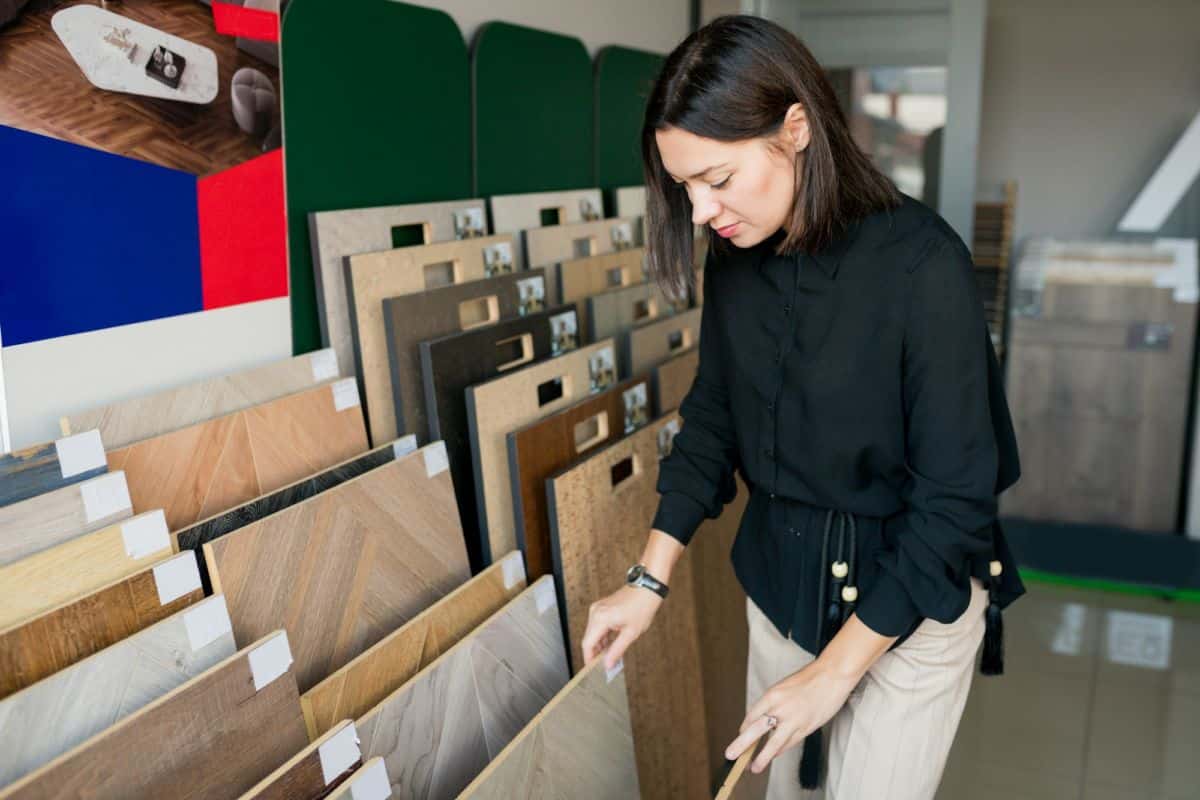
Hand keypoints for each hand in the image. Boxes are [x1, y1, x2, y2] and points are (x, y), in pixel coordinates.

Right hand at [580, 585, 663, 669]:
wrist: (648, 588)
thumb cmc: (642, 606)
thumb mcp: (631, 633)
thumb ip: (617, 651)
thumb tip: (608, 664)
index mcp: (600, 618)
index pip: (587, 644)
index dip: (589, 658)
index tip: (593, 670)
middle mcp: (595, 612)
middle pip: (588, 639)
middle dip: (595, 653)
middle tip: (605, 665)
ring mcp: (598, 608)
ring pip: (592, 633)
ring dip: (599, 645)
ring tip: (610, 656)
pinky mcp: (602, 607)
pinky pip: (597, 625)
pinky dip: (602, 636)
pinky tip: (611, 644)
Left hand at [724, 658, 860, 773]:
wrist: (832, 676)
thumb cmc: (808, 680)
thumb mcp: (783, 687)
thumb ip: (773, 704)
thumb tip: (763, 721)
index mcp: (772, 695)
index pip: (752, 716)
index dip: (744, 728)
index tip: (740, 735)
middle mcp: (781, 708)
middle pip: (757, 730)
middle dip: (742, 744)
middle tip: (730, 755)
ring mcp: (794, 720)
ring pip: (774, 743)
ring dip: (762, 757)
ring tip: (753, 768)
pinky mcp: (807, 728)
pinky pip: (790, 743)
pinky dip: (779, 751)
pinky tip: (772, 756)